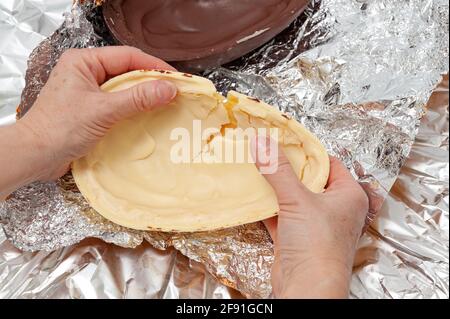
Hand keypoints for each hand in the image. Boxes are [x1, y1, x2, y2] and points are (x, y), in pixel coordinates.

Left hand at [0, 46, 176, 197]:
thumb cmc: (62, 128)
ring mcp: (87, 91)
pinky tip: (148, 116)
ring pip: (123, 89)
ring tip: (166, 104)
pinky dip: (133, 109)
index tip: (176, 79)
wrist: (35, 156)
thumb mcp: (104, 110)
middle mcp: (86, 72)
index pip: (127, 57)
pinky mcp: (90, 109)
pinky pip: (117, 104)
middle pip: (126, 71)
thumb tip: (170, 89)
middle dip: (151, 82)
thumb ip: (137, 98)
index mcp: (84, 61)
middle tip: (175, 93)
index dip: (154, 67)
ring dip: (143, 97)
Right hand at [252, 136, 368, 298]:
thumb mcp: (298, 200)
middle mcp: (334, 208)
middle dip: (287, 168)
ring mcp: (314, 224)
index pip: (329, 163)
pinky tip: (253, 195)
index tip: (285, 140)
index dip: (307, 152)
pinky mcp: (297, 237)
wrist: (307, 289)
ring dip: (275, 187)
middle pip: (308, 179)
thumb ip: (278, 170)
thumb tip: (262, 142)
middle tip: (267, 151)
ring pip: (293, 197)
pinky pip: (281, 214)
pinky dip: (268, 206)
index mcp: (348, 195)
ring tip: (257, 168)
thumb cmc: (317, 245)